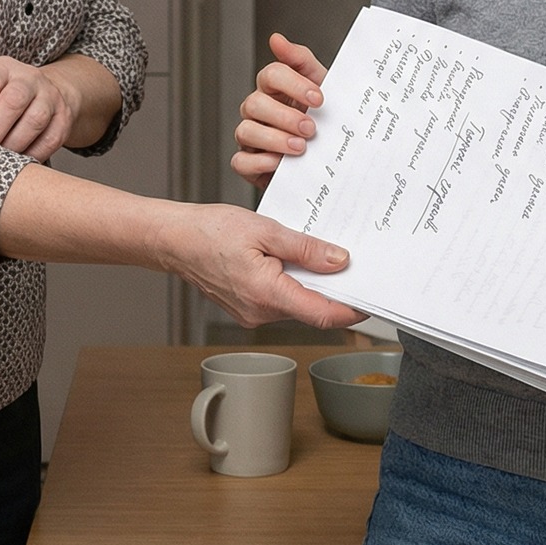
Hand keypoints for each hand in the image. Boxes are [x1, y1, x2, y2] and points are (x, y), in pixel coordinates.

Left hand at [0, 57, 80, 161]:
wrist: (48, 94)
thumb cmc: (3, 98)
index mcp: (3, 69)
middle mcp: (29, 78)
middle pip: (14, 100)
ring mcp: (51, 97)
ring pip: (35, 120)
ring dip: (13, 144)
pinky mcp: (64, 118)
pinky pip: (50, 139)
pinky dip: (33, 154)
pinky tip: (18, 163)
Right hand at [161, 200, 361, 330]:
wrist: (173, 240)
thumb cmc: (210, 231)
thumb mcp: (265, 230)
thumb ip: (305, 248)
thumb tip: (340, 260)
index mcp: (267, 294)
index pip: (322, 314)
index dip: (352, 310)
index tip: (372, 300)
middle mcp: (260, 312)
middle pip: (312, 309)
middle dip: (335, 290)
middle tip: (356, 266)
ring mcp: (252, 313)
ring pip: (296, 304)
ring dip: (313, 284)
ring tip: (323, 255)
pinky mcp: (247, 308)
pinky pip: (280, 300)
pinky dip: (293, 284)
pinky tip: (295, 261)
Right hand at [232, 33, 327, 185]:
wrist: (331, 158)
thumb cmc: (322, 119)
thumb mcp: (321, 86)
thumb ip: (301, 60)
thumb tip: (276, 39)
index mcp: (274, 89)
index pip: (271, 75)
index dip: (294, 85)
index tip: (319, 98)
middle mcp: (258, 110)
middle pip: (255, 103)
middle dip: (285, 116)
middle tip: (311, 128)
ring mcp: (251, 136)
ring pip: (246, 131)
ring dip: (274, 139)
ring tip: (300, 147)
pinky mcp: (249, 163)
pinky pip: (240, 161)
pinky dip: (260, 162)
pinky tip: (281, 162)